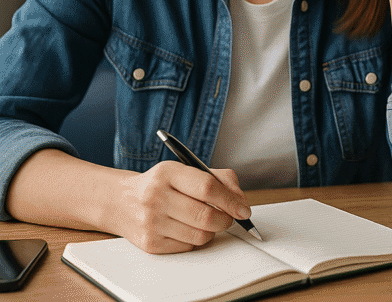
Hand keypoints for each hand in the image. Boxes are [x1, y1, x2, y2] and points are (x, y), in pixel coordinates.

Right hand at [111, 161, 250, 253]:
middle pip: (206, 215)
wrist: (121, 201)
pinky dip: (197, 240)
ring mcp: (151, 221)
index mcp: (168, 172)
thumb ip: (219, 178)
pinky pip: (188, 247)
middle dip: (227, 219)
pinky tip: (189, 229)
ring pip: (200, 235)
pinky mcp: (149, 243)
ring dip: (213, 231)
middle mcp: (156, 196)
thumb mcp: (186, 170)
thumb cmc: (162, 185)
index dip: (231, 200)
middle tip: (230, 218)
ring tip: (208, 221)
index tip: (244, 209)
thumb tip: (241, 201)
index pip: (207, 187)